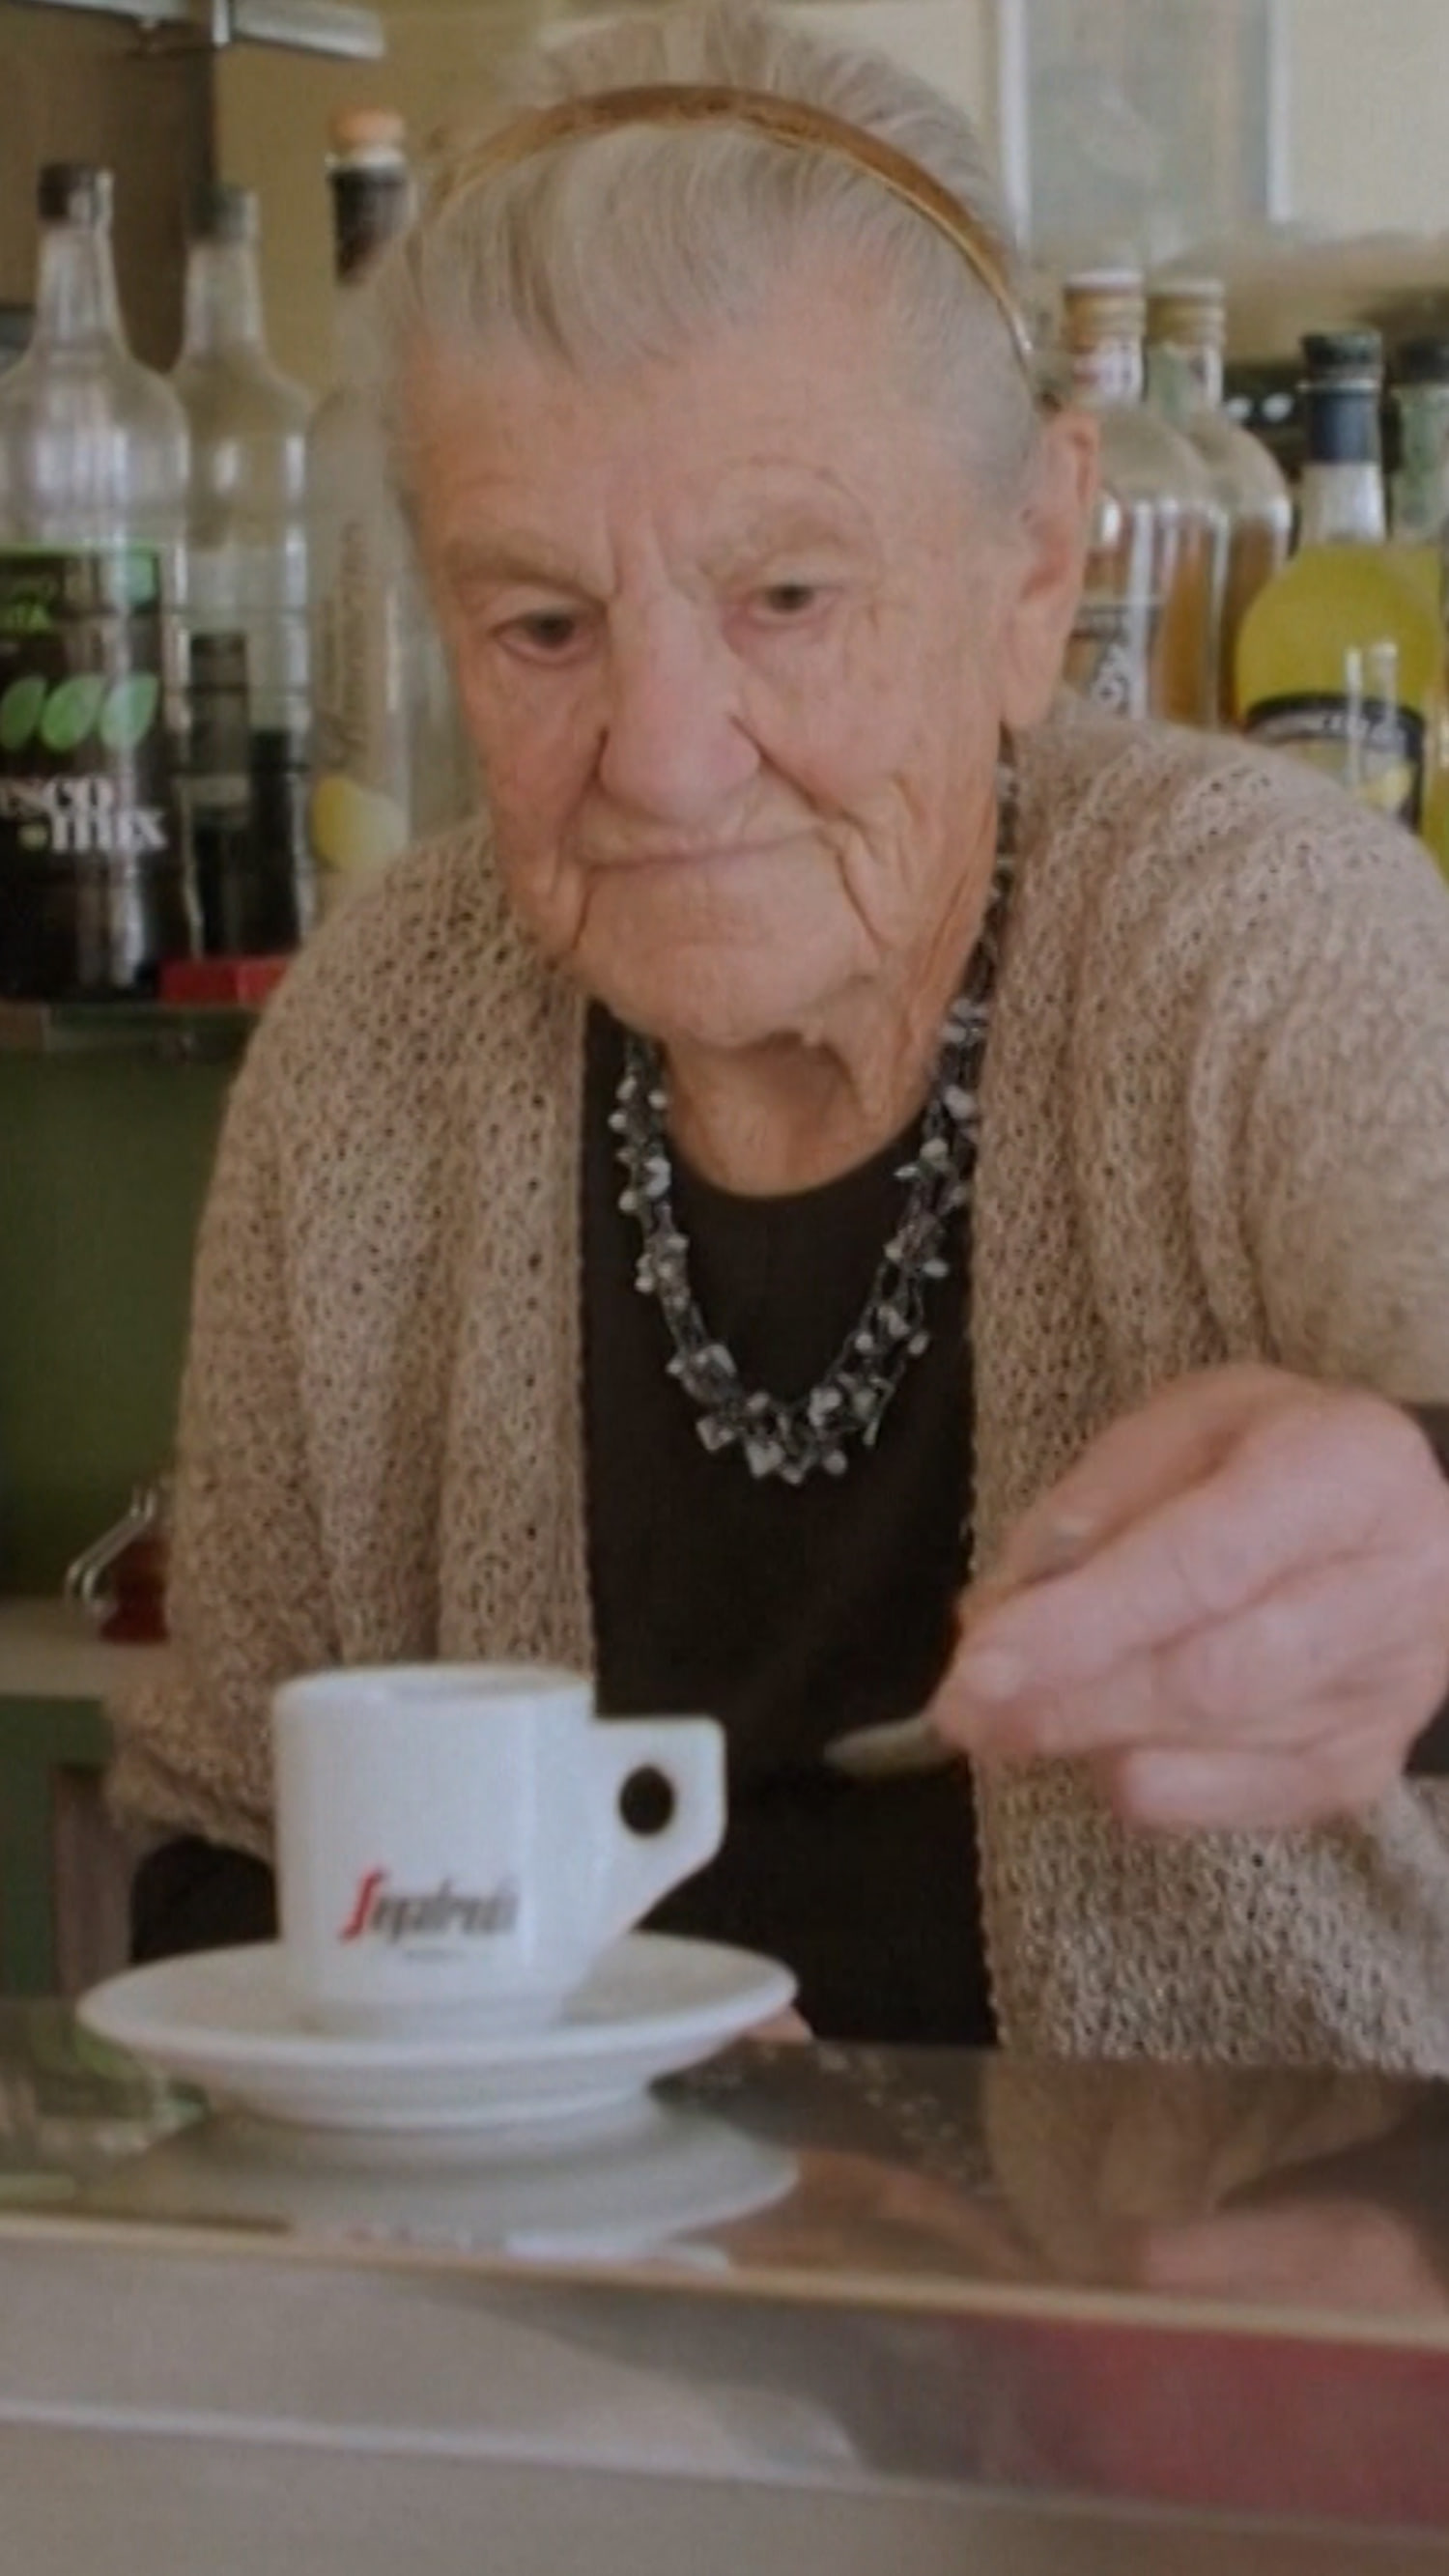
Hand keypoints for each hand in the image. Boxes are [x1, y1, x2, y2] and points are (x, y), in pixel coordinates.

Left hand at [932, 1366, 1448, 1832]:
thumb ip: (1096, 1501)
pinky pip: (1227, 1806)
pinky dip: (1140, 1780)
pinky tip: (1105, 1734)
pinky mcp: (1361, 1768)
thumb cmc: (1280, 1461)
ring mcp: (1384, 1694)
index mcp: (1345, 1473)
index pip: (1203, 1564)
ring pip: (1209, 1748)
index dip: (1082, 1624)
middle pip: (1208, 1676)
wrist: (1421, 1528)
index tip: (978, 1664)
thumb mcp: (1191, 1424)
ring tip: (1011, 1713)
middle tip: (962, 1708)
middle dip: (1065, 1699)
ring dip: (1085, 1739)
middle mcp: (1389, 1590)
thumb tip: (1003, 1605)